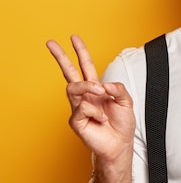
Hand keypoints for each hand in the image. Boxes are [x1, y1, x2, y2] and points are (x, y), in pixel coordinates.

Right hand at [46, 35, 135, 163]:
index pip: (86, 67)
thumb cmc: (122, 124)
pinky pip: (82, 107)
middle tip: (51, 43)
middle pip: (69, 73)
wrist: (120, 144)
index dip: (81, 52)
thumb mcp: (126, 101)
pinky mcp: (76, 120)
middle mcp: (85, 96)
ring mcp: (78, 107)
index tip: (74, 37)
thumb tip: (103, 84)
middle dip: (60, 57)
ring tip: (101, 93)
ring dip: (89, 87)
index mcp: (96, 89)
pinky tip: (101, 119)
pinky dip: (96, 111)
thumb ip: (118, 89)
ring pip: (75, 87)